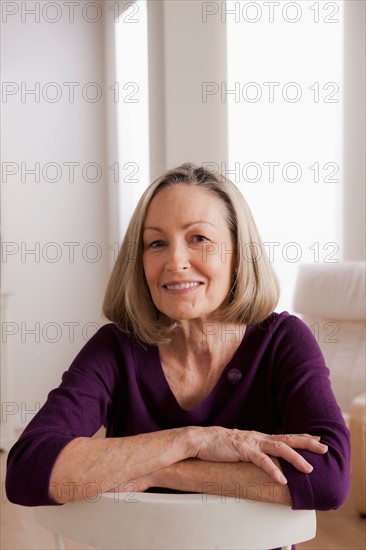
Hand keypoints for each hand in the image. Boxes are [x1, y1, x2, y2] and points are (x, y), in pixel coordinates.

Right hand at [191, 427, 327, 484]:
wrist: (201, 440)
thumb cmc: (219, 444)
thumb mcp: (240, 446)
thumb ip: (253, 450)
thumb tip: (262, 458)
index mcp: (259, 437)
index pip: (284, 436)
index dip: (301, 437)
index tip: (317, 439)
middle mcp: (258, 437)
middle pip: (288, 438)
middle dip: (307, 443)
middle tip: (324, 448)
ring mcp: (252, 442)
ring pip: (279, 448)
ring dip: (296, 458)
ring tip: (308, 468)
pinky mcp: (243, 450)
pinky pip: (262, 461)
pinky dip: (273, 470)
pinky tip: (282, 479)